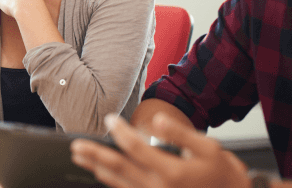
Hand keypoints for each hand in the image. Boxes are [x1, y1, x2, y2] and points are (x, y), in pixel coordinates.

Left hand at [70, 114, 250, 187]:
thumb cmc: (223, 174)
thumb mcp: (209, 148)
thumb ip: (180, 133)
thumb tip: (156, 121)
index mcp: (171, 171)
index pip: (135, 149)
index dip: (120, 132)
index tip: (110, 119)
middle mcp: (159, 187)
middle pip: (118, 168)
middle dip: (95, 154)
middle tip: (76, 145)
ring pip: (117, 182)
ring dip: (96, 168)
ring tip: (80, 157)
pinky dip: (109, 182)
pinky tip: (99, 174)